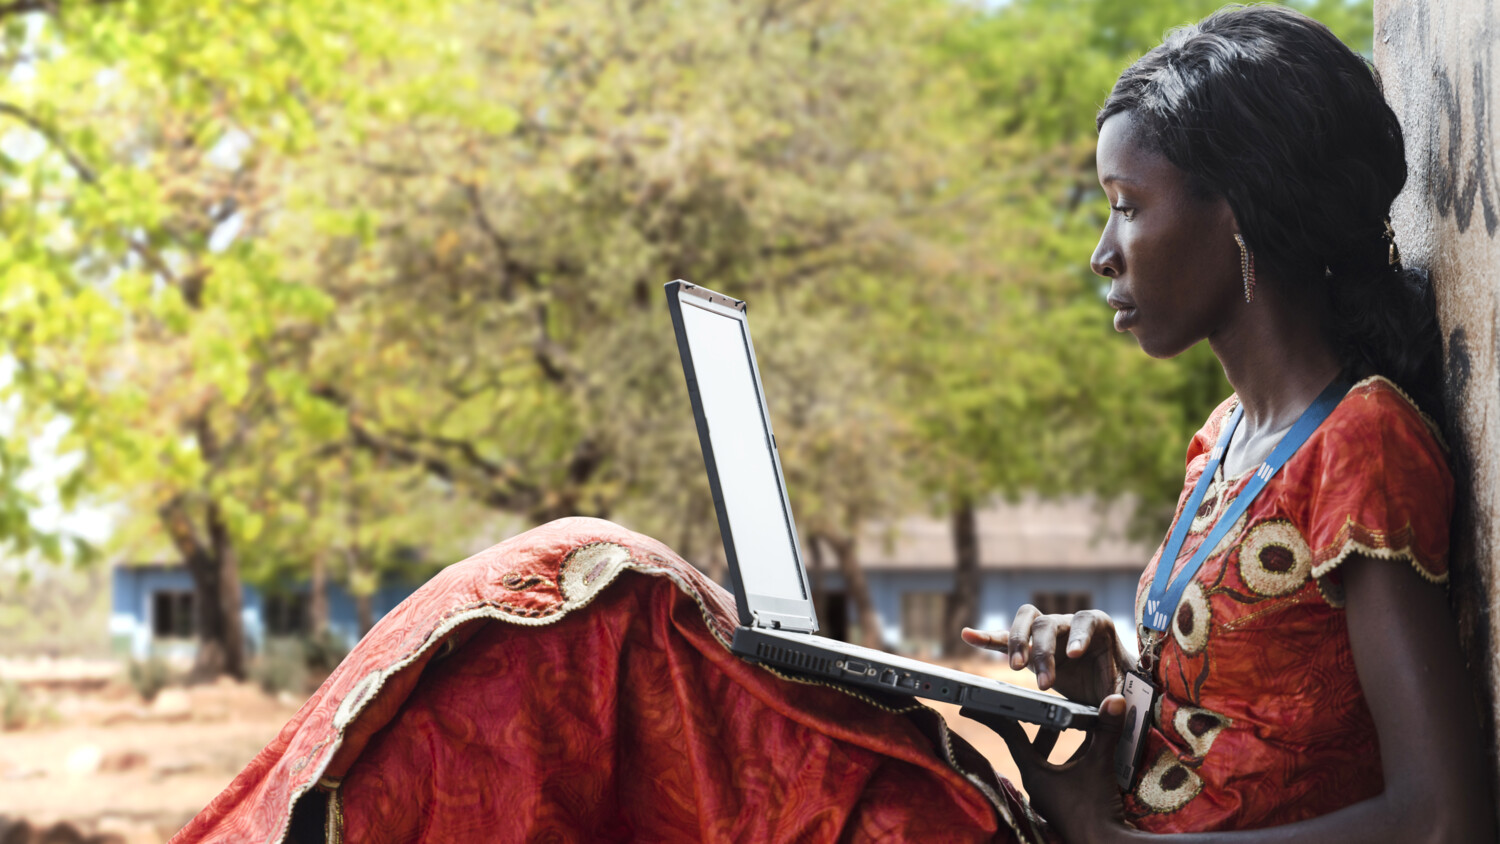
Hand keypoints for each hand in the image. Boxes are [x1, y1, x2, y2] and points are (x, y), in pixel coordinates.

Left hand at [960, 695, 1130, 843]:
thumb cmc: (1095, 809)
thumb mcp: (1100, 764)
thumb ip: (1106, 730)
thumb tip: (1114, 700)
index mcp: (1034, 773)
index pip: (1009, 735)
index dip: (992, 715)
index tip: (971, 703)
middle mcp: (1037, 785)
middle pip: (1030, 745)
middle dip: (1037, 724)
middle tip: (1035, 704)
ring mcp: (1050, 796)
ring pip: (1048, 759)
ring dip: (1057, 741)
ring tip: (1069, 722)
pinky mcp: (1065, 804)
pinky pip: (1063, 773)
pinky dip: (1073, 757)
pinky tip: (1088, 748)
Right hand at [961, 605, 1134, 705]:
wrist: (1109, 685)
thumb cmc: (1118, 683)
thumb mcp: (1124, 690)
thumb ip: (1121, 696)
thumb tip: (1114, 704)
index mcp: (1097, 626)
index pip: (1086, 620)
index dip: (1079, 635)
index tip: (1075, 655)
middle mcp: (1069, 623)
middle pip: (1050, 623)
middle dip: (1044, 652)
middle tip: (1045, 684)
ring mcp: (1047, 633)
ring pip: (1027, 622)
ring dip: (1018, 643)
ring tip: (1016, 668)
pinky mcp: (1029, 647)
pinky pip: (1005, 638)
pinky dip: (988, 637)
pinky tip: (968, 635)